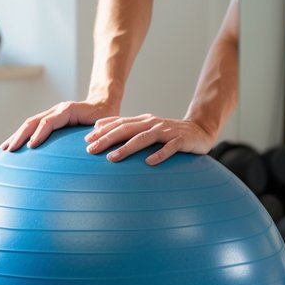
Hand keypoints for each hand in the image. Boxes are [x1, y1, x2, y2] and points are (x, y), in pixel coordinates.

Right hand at [1, 100, 117, 151]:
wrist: (103, 103)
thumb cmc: (105, 116)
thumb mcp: (104, 124)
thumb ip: (99, 133)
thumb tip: (92, 147)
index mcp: (68, 110)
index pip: (49, 122)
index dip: (40, 133)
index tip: (31, 146)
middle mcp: (57, 110)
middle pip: (33, 121)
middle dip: (20, 136)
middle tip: (10, 150)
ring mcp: (52, 114)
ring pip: (29, 123)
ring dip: (16, 136)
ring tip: (5, 149)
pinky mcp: (50, 119)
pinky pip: (33, 126)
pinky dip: (22, 135)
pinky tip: (13, 144)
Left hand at [85, 114, 215, 164]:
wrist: (200, 130)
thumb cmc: (170, 133)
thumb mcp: (148, 129)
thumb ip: (128, 130)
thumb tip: (100, 130)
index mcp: (143, 121)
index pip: (119, 123)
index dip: (102, 130)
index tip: (85, 140)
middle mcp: (152, 123)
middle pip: (126, 129)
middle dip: (107, 139)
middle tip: (90, 150)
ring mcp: (167, 131)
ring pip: (143, 138)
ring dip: (126, 147)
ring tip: (112, 158)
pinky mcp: (181, 140)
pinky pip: (169, 148)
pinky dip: (159, 154)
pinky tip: (149, 163)